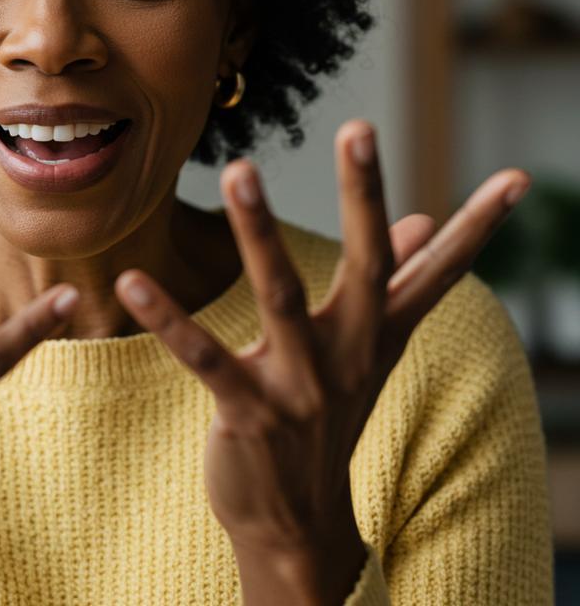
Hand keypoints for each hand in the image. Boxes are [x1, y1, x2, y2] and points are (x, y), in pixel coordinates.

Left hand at [113, 119, 529, 605]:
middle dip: (364, 197)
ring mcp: (301, 387)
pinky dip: (168, 318)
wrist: (298, 524)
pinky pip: (204, 357)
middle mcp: (350, 355)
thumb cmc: (330, 414)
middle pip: (367, 266)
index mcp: (379, 334)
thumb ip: (395, 285)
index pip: (439, 273)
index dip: (480, 228)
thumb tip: (422, 219)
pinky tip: (131, 278)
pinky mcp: (249, 413)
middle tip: (360, 127)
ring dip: (259, 232)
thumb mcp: (366, 351)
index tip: (519, 178)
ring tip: (240, 169)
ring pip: (282, 297)